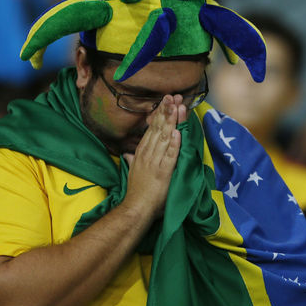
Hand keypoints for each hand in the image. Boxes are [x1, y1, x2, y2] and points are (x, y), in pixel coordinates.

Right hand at [122, 95, 186, 219]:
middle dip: (167, 111)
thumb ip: (131, 160)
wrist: (136, 209)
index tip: (168, 101)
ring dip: (172, 121)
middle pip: (159, 128)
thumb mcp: (132, 172)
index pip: (152, 129)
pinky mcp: (163, 172)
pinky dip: (174, 144)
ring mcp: (155, 162)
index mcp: (142, 152)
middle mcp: (148, 154)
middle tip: (175, 96)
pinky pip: (170, 155)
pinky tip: (178, 132)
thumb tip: (126, 154)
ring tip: (178, 106)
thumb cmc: (137, 192)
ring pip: (165, 138)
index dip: (160, 114)